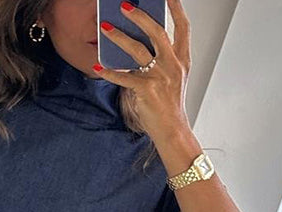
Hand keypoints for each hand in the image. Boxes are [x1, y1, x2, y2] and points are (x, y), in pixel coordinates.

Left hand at [94, 0, 190, 140]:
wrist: (172, 130)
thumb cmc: (169, 105)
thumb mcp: (171, 78)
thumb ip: (161, 60)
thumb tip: (138, 43)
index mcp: (182, 60)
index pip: (182, 28)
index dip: (176, 9)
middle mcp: (173, 65)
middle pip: (157, 32)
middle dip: (140, 16)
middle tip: (124, 5)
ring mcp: (160, 77)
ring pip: (137, 50)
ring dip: (119, 37)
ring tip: (105, 28)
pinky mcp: (147, 90)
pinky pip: (124, 77)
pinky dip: (110, 72)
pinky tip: (99, 67)